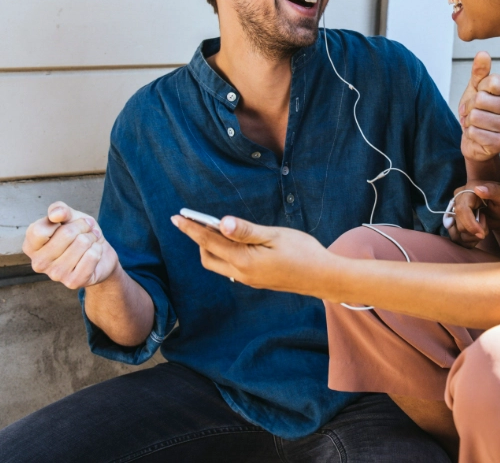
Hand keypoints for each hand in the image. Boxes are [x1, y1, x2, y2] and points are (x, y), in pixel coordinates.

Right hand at [23, 202, 119, 288]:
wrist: (99, 254)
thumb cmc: (79, 234)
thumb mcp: (69, 216)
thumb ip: (59, 209)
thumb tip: (55, 214)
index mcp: (30, 245)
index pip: (40, 230)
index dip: (60, 219)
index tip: (68, 220)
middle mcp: (38, 263)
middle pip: (66, 234)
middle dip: (83, 227)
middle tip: (86, 230)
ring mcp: (55, 275)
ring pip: (82, 243)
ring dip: (92, 238)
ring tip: (90, 241)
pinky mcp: (73, 282)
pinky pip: (92, 256)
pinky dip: (98, 249)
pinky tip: (94, 253)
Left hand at [172, 215, 333, 293]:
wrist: (323, 278)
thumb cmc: (303, 252)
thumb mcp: (274, 236)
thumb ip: (246, 231)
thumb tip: (221, 223)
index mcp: (244, 261)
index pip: (209, 242)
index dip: (191, 228)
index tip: (177, 217)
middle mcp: (242, 274)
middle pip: (208, 257)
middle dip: (198, 239)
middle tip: (195, 220)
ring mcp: (248, 280)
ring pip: (219, 264)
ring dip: (211, 247)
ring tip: (213, 228)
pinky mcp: (256, 281)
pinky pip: (231, 267)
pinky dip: (224, 253)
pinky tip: (233, 242)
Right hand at [445, 181, 499, 247]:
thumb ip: (494, 191)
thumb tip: (478, 189)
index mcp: (469, 189)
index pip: (462, 209)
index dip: (470, 224)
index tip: (482, 234)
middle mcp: (458, 199)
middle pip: (459, 223)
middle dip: (475, 231)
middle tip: (487, 227)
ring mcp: (455, 210)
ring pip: (457, 232)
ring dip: (473, 236)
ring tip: (484, 228)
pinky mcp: (455, 221)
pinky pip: (456, 236)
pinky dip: (469, 240)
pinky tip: (478, 234)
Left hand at [458, 52, 499, 161]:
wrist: (475, 139)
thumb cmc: (478, 111)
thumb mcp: (476, 88)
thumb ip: (480, 72)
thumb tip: (483, 54)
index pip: (492, 82)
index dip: (478, 89)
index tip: (479, 95)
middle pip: (482, 99)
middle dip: (470, 106)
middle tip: (472, 113)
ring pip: (476, 116)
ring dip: (469, 121)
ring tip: (474, 124)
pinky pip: (475, 133)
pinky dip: (470, 133)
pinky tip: (477, 134)